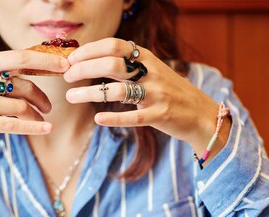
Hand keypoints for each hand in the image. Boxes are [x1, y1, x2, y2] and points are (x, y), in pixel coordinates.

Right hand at [0, 50, 69, 158]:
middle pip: (24, 86)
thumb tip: (34, 73)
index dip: (46, 61)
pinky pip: (13, 124)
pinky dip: (33, 127)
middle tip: (49, 107)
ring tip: (41, 121)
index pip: (21, 58)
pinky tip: (46, 129)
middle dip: (42, 97)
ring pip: (20, 107)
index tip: (66, 65)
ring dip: (35, 116)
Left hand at [64, 38, 224, 155]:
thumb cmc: (169, 93)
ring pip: (117, 90)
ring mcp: (156, 94)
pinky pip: (133, 116)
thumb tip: (91, 62)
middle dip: (84, 69)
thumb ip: (127, 66)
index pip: (114, 45)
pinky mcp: (160, 115)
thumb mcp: (151, 71)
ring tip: (71, 97)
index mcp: (147, 58)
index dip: (89, 51)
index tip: (70, 59)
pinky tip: (97, 119)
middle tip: (67, 77)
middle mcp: (151, 72)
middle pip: (112, 64)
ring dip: (89, 93)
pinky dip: (114, 118)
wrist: (201, 114)